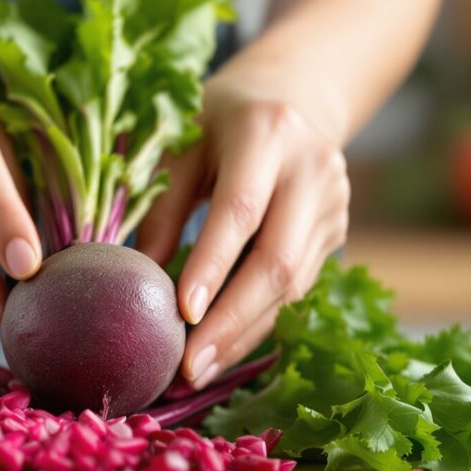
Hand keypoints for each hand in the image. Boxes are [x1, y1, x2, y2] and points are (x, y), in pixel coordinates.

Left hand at [135, 72, 350, 385]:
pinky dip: (257, 324)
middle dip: (231, 321)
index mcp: (267, 133)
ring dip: (242, 334)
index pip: (241, 211)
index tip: (180, 316)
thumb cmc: (218, 121)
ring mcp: (333, 205)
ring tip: (195, 372)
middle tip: (188, 367)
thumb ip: (160, 205)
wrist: (294, 98)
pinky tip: (221, 350)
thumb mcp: (180, 144)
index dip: (212, 266)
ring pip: (292, 285)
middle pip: (277, 260)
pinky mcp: (337, 234)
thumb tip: (133, 277)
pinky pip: (297, 290)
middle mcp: (313, 170)